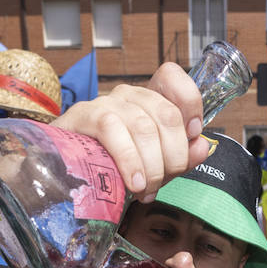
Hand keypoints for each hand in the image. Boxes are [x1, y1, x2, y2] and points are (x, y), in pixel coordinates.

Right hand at [53, 62, 207, 202]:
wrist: (63, 174)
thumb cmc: (110, 167)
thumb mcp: (152, 166)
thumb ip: (180, 157)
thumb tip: (203, 147)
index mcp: (148, 101)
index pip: (171, 77)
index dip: (190, 103)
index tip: (193, 133)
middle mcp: (129, 95)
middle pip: (166, 114)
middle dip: (173, 156)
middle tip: (162, 182)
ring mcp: (105, 102)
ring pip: (143, 126)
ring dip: (151, 166)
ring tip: (145, 190)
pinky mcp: (83, 115)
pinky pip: (113, 130)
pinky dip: (129, 161)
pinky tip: (133, 182)